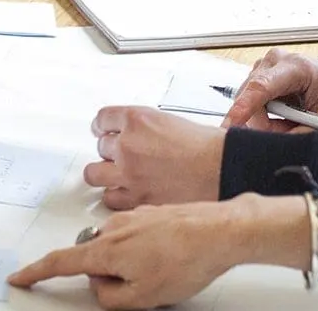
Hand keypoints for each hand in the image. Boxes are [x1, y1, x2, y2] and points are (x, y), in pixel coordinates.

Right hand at [8, 195, 310, 309]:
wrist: (221, 230)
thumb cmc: (186, 259)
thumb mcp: (143, 297)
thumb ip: (110, 297)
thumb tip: (101, 289)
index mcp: (106, 249)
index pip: (60, 262)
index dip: (36, 272)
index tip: (20, 276)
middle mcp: (114, 228)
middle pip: (94, 259)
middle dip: (108, 277)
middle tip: (140, 289)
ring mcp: (133, 218)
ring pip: (118, 250)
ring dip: (132, 265)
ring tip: (165, 273)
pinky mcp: (151, 214)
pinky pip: (137, 239)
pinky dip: (147, 253)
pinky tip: (173, 259)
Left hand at [85, 106, 224, 209]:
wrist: (223, 170)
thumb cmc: (208, 148)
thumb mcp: (172, 122)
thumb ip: (147, 129)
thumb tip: (139, 137)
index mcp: (137, 120)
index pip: (102, 119)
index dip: (102, 126)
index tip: (102, 130)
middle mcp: (127, 145)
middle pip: (100, 146)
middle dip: (111, 151)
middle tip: (123, 156)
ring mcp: (128, 173)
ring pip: (94, 173)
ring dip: (106, 174)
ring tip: (118, 175)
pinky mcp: (135, 198)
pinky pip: (110, 198)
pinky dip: (116, 196)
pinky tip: (126, 193)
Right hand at [223, 48, 317, 132]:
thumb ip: (303, 134)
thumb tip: (278, 147)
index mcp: (296, 67)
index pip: (262, 87)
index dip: (243, 107)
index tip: (230, 126)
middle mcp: (275, 60)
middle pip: (250, 98)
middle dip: (264, 124)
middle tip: (288, 132)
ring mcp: (264, 66)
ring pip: (248, 103)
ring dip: (265, 121)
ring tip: (289, 122)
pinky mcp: (258, 74)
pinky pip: (250, 103)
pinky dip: (264, 116)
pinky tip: (281, 116)